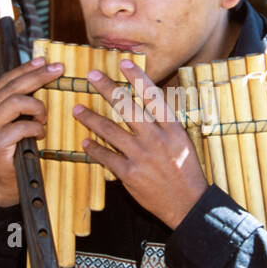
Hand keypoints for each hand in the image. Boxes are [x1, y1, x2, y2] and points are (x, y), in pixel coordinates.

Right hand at [0, 57, 62, 206]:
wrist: (6, 184)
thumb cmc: (15, 151)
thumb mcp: (16, 121)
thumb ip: (22, 102)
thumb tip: (43, 75)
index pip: (6, 80)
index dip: (26, 69)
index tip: (45, 61)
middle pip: (12, 87)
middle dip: (38, 76)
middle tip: (57, 71)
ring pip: (15, 102)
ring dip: (37, 107)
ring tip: (44, 117)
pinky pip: (20, 127)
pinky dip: (36, 128)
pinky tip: (40, 134)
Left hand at [74, 59, 208, 229]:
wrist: (189, 204)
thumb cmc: (187, 173)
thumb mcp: (183, 144)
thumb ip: (165, 126)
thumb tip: (147, 107)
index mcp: (172, 129)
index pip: (153, 96)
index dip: (137, 78)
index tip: (123, 63)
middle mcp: (156, 139)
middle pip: (127, 107)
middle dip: (107, 89)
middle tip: (91, 76)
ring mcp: (141, 156)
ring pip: (110, 131)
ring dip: (91, 118)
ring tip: (77, 109)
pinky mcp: (130, 174)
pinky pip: (107, 157)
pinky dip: (94, 149)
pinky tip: (85, 142)